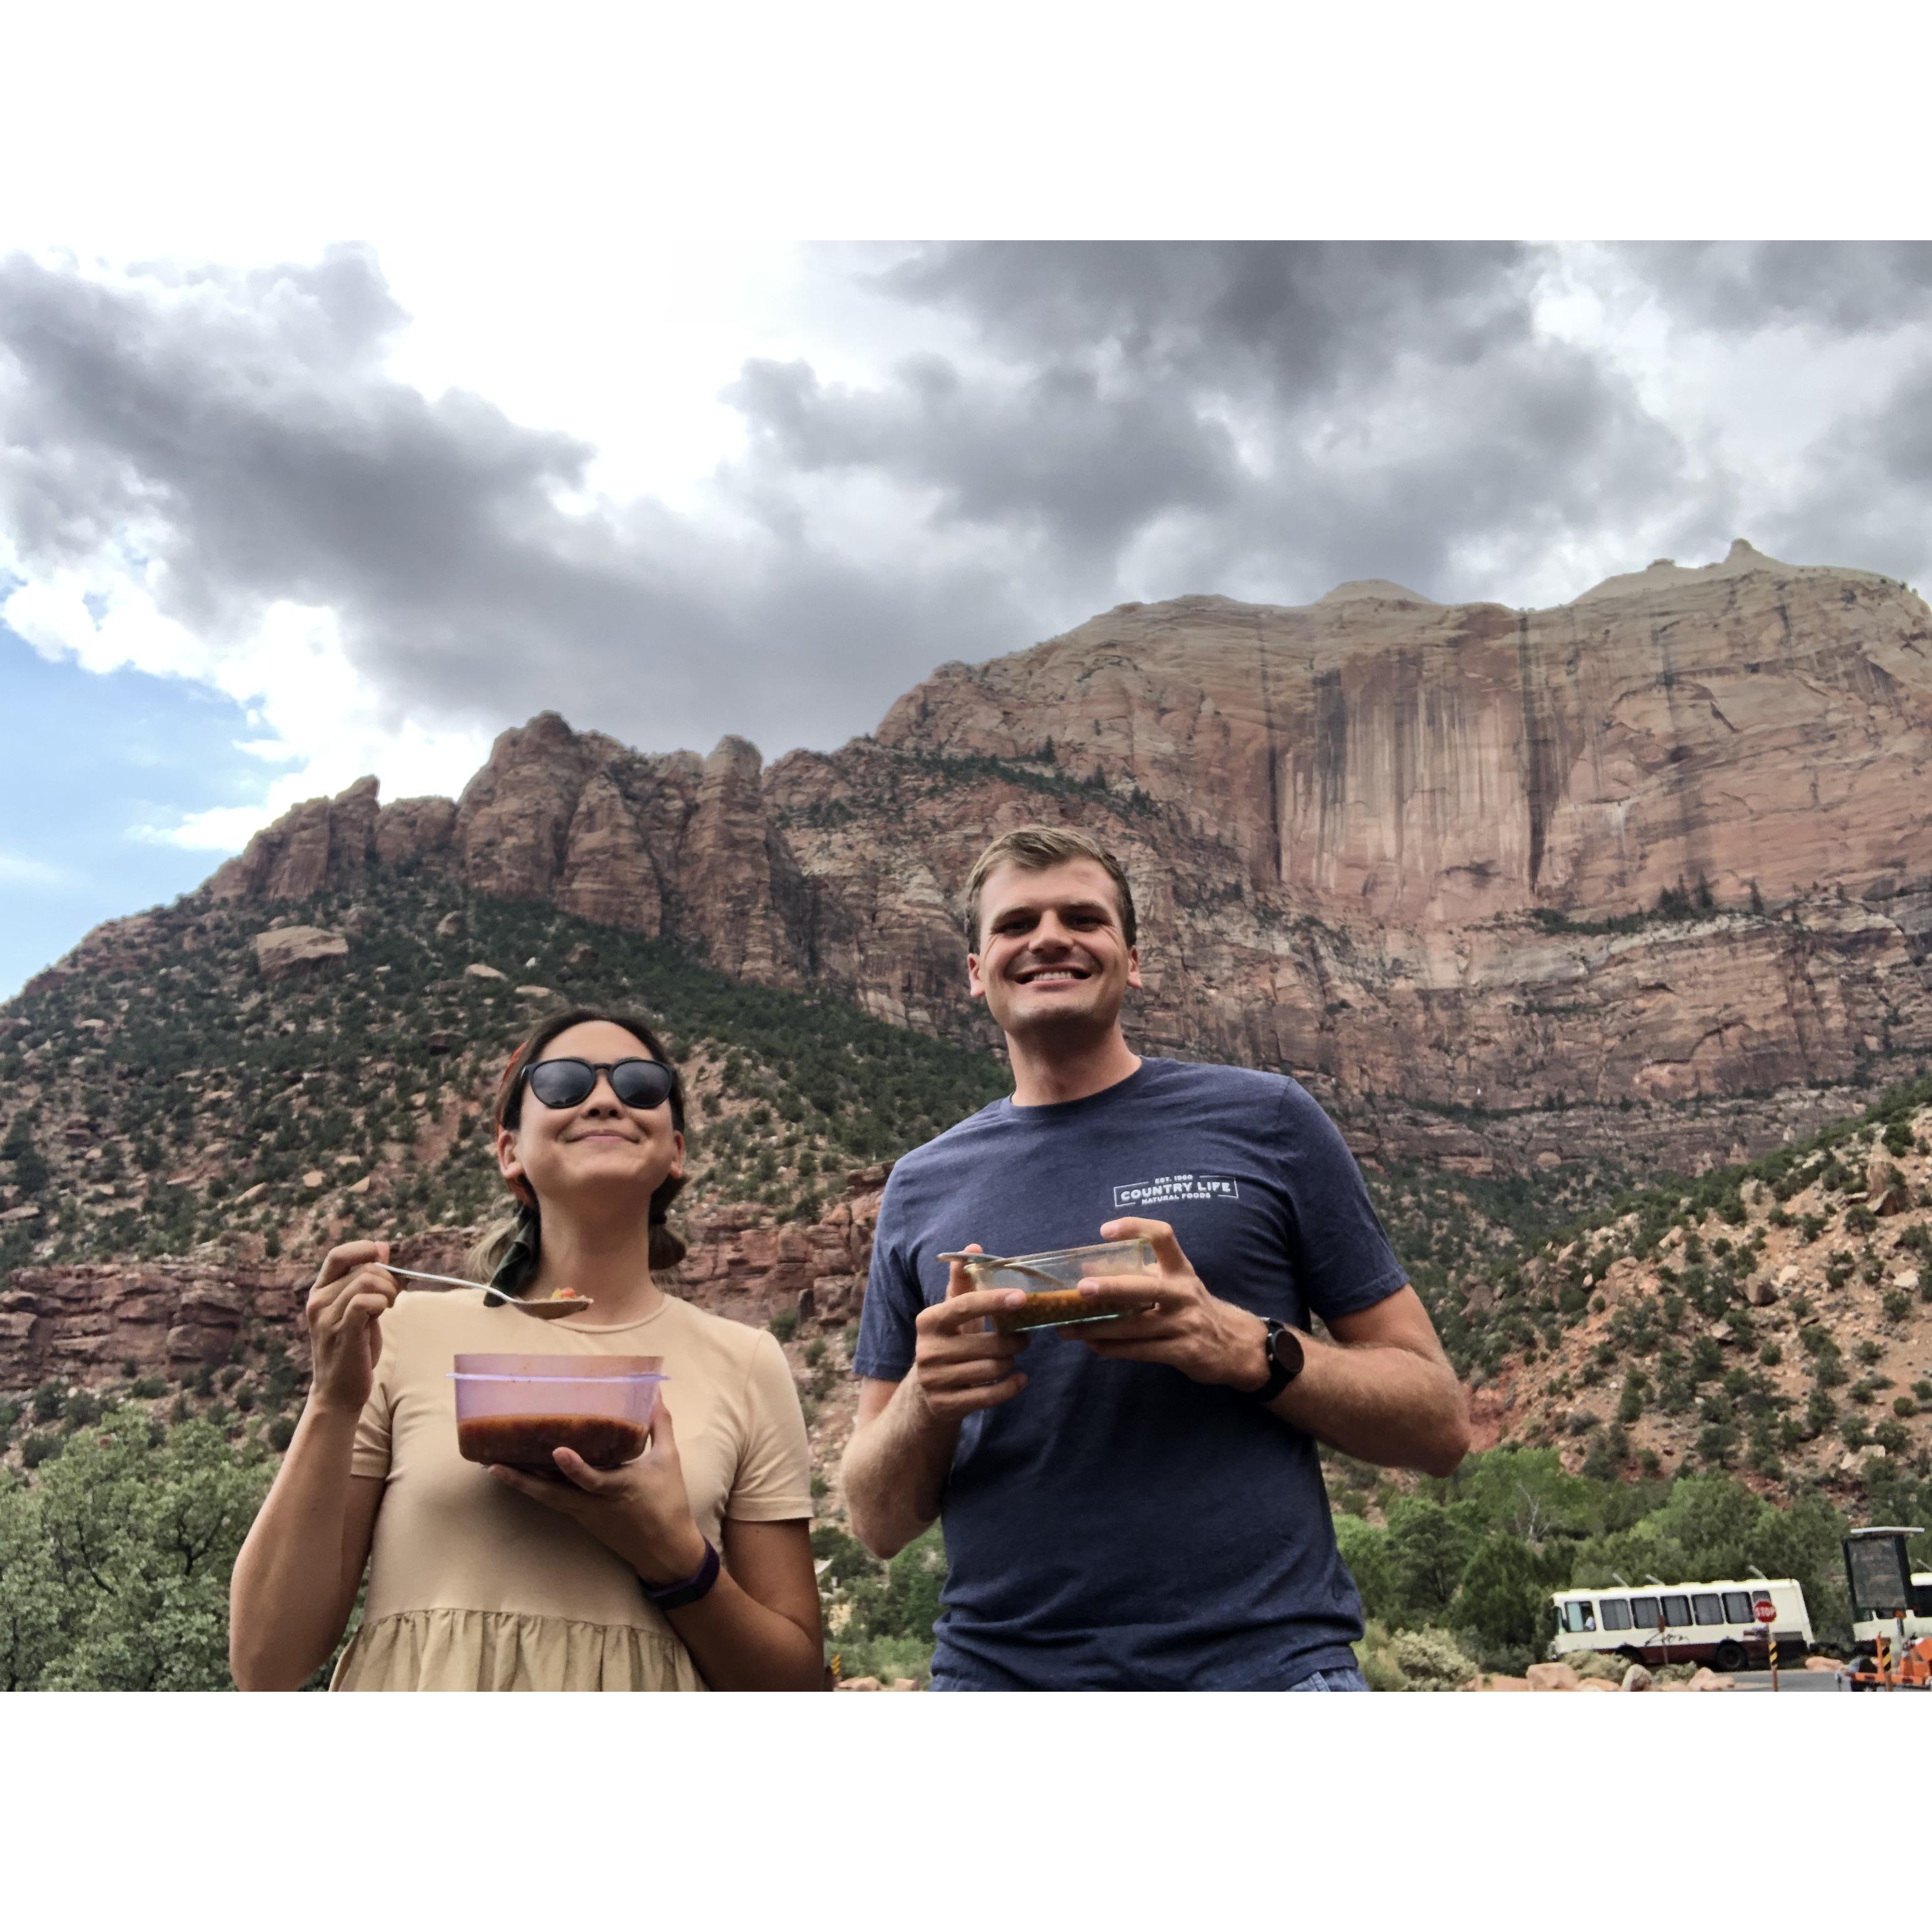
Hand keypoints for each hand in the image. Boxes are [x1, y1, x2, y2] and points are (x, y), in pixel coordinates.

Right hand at [304, 1240, 398, 1416]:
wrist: (338, 1392)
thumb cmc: (352, 1348)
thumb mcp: (359, 1309)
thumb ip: (366, 1279)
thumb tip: (382, 1246)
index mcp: (320, 1292)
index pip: (338, 1255)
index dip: (363, 1250)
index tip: (382, 1259)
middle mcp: (319, 1302)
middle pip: (363, 1269)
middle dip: (388, 1278)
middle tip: (392, 1297)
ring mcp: (327, 1318)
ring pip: (366, 1282)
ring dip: (388, 1290)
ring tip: (388, 1306)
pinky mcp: (342, 1332)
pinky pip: (365, 1302)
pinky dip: (381, 1302)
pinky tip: (382, 1313)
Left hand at [486, 1399, 708, 1586]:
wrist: (664, 1551)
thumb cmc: (668, 1503)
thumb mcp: (668, 1461)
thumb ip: (660, 1426)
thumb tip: (654, 1394)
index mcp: (618, 1487)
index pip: (592, 1479)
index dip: (574, 1467)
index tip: (557, 1451)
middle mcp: (593, 1503)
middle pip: (550, 1494)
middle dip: (521, 1480)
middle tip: (492, 1465)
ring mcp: (584, 1514)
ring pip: (547, 1499)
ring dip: (521, 1484)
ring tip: (495, 1468)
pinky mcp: (582, 1519)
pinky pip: (554, 1501)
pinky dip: (536, 1489)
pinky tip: (524, 1476)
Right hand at [907, 1244, 1032, 1425]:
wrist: (925, 1395)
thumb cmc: (949, 1343)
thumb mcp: (952, 1314)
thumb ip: (963, 1282)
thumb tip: (974, 1247)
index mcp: (928, 1321)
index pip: (966, 1307)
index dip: (995, 1301)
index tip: (1023, 1297)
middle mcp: (927, 1351)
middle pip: (988, 1344)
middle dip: (1014, 1341)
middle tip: (1024, 1337)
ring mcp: (935, 1381)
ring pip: (992, 1369)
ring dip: (1010, 1362)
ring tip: (1012, 1356)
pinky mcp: (946, 1406)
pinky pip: (990, 1396)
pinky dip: (1011, 1386)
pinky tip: (1019, 1379)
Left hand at [1074, 1218, 1266, 1389]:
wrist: (1238, 1346)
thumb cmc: (1194, 1309)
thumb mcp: (1176, 1285)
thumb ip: (1140, 1275)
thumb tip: (1089, 1267)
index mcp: (1180, 1270)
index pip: (1163, 1237)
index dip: (1135, 1228)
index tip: (1105, 1230)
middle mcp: (1183, 1294)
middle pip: (1144, 1288)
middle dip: (1111, 1287)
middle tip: (1081, 1288)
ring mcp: (1184, 1324)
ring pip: (1134, 1327)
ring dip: (1098, 1328)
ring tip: (1069, 1328)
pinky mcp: (1182, 1352)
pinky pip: (1140, 1351)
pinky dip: (1113, 1348)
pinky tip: (1093, 1345)